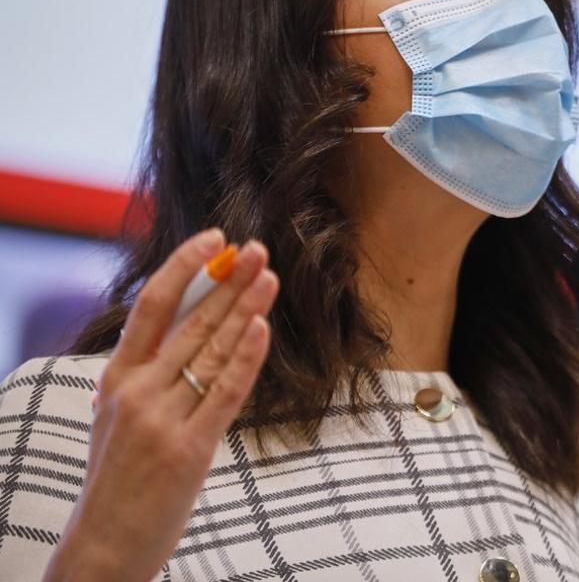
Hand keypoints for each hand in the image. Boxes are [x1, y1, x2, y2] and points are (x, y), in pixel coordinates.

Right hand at [45, 228, 277, 581]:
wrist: (103, 546)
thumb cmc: (120, 478)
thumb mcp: (119, 416)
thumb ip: (147, 374)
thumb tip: (183, 327)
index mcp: (116, 378)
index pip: (152, 306)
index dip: (184, 267)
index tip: (215, 239)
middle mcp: (137, 392)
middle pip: (190, 322)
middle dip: (228, 282)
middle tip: (258, 249)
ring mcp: (161, 420)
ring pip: (211, 351)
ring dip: (245, 309)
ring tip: (269, 276)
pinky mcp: (188, 449)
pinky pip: (223, 393)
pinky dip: (245, 358)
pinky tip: (262, 327)